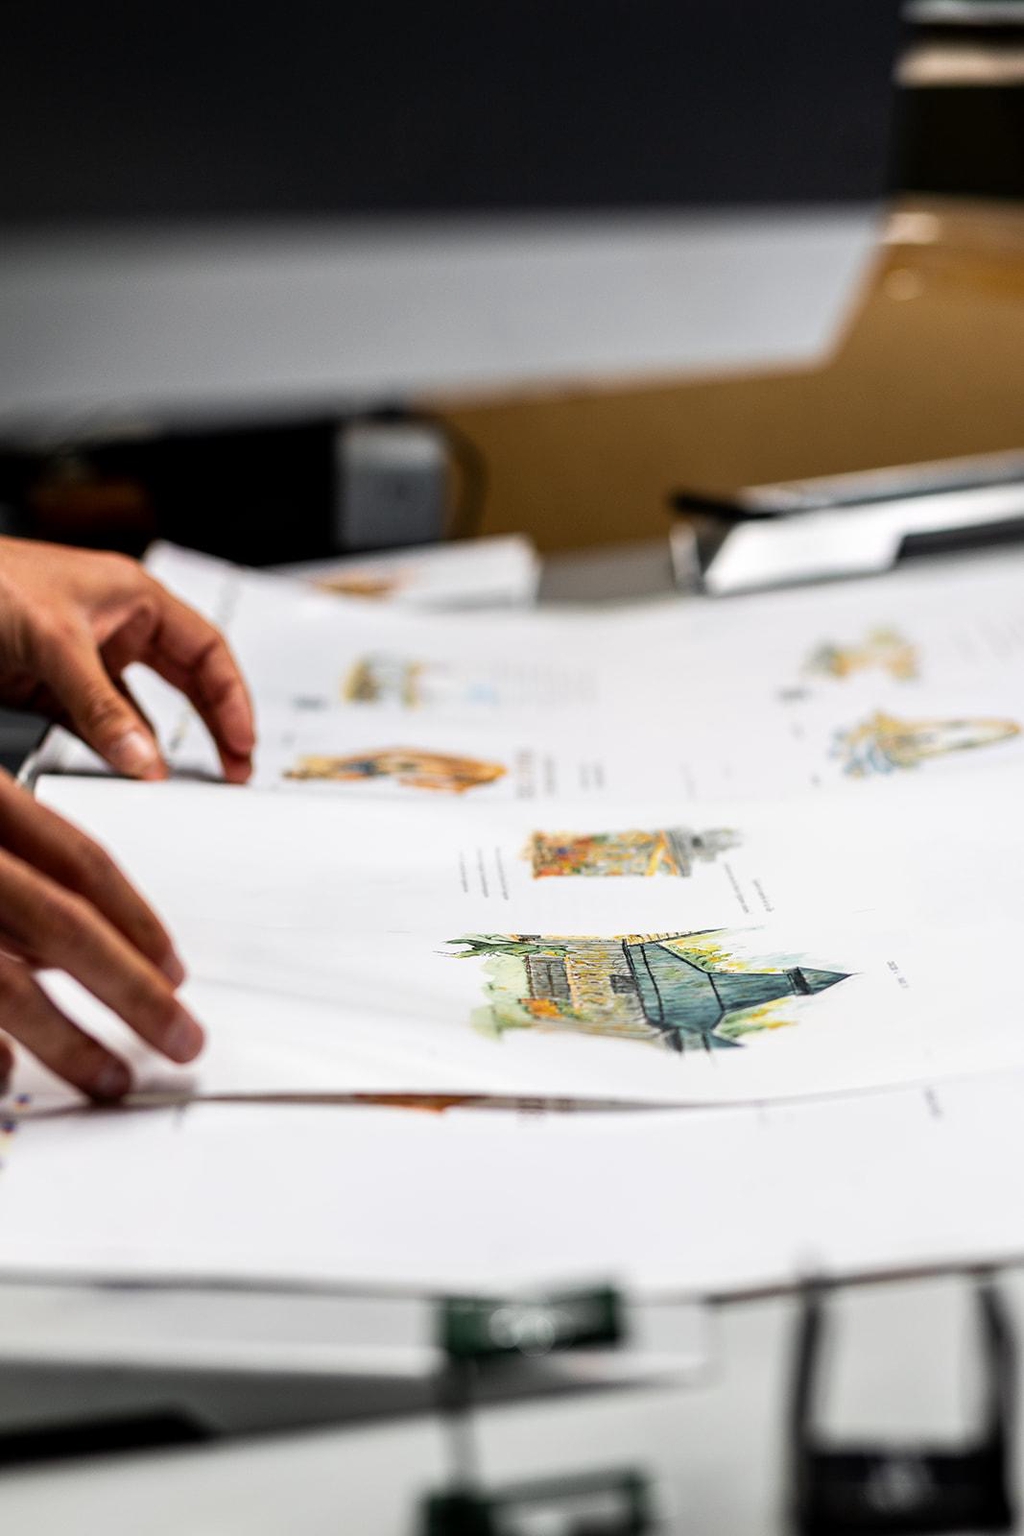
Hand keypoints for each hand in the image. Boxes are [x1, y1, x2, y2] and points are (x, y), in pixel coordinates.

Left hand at [0, 539, 254, 781]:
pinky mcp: (50, 687)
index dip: (232, 698)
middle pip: (185, 683)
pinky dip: (111, 752)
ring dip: (157, 746)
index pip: (206, 651)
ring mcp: (83, 659)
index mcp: (133, 597)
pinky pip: (95, 726)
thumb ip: (102, 708)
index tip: (241, 743)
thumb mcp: (55, 643)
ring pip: (138, 710)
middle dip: (212, 725)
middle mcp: (114, 626)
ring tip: (179, 781)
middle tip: (233, 769)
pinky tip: (122, 772)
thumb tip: (145, 760)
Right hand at [0, 769, 200, 1098]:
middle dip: (132, 991)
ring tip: (111, 1078)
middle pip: (62, 924)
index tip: (177, 969)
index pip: (78, 858)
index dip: (137, 916)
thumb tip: (76, 946)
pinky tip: (9, 1075)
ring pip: (5, 982)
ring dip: (67, 1040)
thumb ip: (18, 864)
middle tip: (184, 1038)